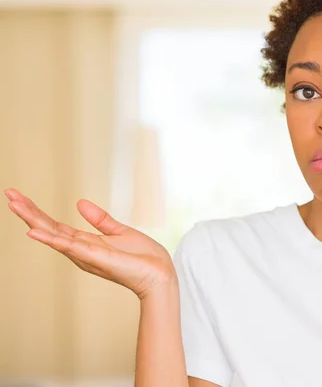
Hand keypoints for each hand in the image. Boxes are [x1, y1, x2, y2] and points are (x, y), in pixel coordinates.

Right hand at [5, 188, 175, 299]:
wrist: (160, 273)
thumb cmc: (143, 258)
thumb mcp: (119, 232)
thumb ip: (99, 219)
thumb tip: (79, 203)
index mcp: (86, 243)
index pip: (55, 226)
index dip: (37, 212)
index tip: (19, 197)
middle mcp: (81, 251)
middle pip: (48, 229)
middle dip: (28, 212)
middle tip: (9, 194)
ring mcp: (86, 255)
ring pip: (53, 235)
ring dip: (33, 219)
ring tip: (14, 204)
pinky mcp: (96, 257)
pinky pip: (70, 247)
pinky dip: (51, 239)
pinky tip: (33, 231)